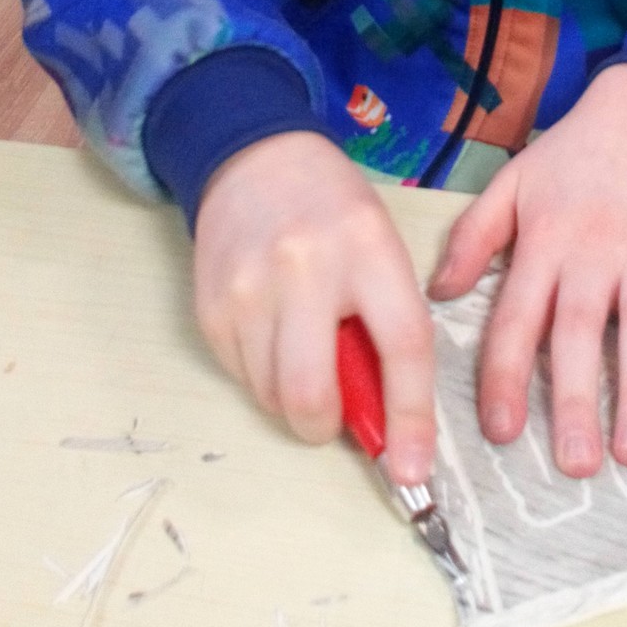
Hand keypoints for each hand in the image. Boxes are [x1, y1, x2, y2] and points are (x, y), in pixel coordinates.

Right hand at [193, 131, 435, 481]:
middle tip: (335, 416)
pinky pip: (241, 377)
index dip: (411, 417)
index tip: (414, 469)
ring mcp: (250, 288)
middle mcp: (305, 268)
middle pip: (313, 392)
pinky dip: (264, 377)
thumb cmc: (334, 211)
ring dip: (295, 402)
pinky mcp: (211, 306)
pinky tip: (273, 334)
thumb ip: (387, 326)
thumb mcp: (381, 250)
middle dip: (327, 427)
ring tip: (305, 355)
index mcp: (368, 250)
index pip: (402, 347)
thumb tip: (387, 420)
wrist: (256, 158)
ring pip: (273, 396)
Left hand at [428, 67, 626, 478]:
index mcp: (545, 245)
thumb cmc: (572, 155)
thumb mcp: (512, 185)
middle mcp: (595, 256)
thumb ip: (473, 239)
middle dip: (574, 402)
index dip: (505, 377)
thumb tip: (440, 295)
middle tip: (575, 465)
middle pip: (579, 335)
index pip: (516, 320)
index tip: (502, 432)